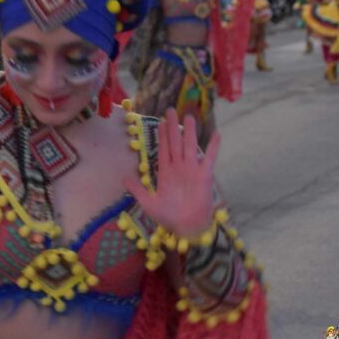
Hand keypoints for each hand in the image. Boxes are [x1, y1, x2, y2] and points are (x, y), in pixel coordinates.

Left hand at [124, 110, 217, 239]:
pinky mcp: (204, 176)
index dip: (162, 134)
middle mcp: (179, 167)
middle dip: (173, 127)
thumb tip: (123, 178)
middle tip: (171, 110)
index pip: (163, 148)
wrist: (186, 228)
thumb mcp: (148, 203)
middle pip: (175, 143)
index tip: (160, 120)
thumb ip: (137, 190)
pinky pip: (209, 159)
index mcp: (165, 172)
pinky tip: (216, 134)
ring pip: (190, 146)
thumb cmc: (168, 217)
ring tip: (189, 117)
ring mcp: (192, 170)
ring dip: (190, 132)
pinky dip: (213, 147)